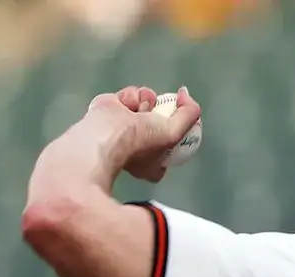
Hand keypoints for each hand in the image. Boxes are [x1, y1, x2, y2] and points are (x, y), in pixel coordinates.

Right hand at [84, 85, 200, 182]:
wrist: (105, 133)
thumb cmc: (140, 141)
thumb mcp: (175, 133)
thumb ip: (189, 114)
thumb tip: (185, 94)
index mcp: (155, 164)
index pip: (173, 146)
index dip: (178, 130)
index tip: (178, 119)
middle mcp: (141, 148)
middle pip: (161, 120)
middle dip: (160, 111)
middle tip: (155, 112)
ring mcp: (126, 128)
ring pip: (147, 103)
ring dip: (145, 101)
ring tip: (138, 109)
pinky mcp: (113, 109)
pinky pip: (130, 95)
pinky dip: (130, 96)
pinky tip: (125, 104)